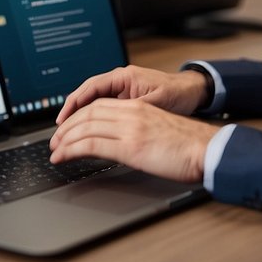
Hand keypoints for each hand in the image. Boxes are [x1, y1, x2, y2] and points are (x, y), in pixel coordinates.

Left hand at [49, 98, 217, 182]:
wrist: (208, 150)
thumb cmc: (189, 145)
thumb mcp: (158, 130)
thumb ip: (138, 131)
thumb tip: (122, 144)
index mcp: (138, 107)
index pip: (98, 105)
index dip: (78, 115)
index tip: (67, 128)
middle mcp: (131, 113)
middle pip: (87, 113)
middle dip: (66, 127)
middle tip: (54, 140)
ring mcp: (130, 128)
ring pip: (85, 127)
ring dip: (64, 139)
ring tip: (54, 151)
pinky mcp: (130, 146)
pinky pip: (91, 144)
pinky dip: (71, 149)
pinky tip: (62, 157)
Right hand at [55, 65, 209, 124]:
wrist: (192, 91)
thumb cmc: (178, 93)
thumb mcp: (157, 102)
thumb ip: (135, 108)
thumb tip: (116, 118)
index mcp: (124, 77)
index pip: (90, 88)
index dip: (74, 104)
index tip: (63, 120)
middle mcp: (120, 81)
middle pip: (87, 95)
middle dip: (72, 112)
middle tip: (59, 131)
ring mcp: (123, 90)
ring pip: (94, 102)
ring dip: (80, 116)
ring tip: (68, 134)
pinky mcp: (127, 99)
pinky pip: (104, 107)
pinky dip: (93, 118)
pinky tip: (87, 131)